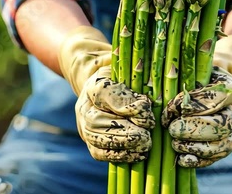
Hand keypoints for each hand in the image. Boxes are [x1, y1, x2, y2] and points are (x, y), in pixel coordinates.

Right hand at [59, 26, 154, 161]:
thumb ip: (138, 86)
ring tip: (145, 145)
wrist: (109, 91)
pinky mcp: (91, 143)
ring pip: (99, 139)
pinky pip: (101, 153)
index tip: (146, 107)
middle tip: (147, 136)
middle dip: (126, 131)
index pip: (105, 92)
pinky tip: (138, 154)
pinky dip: (120, 156)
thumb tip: (145, 106)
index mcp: (95, 84)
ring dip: (124, 145)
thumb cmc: (127, 82)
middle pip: (99, 122)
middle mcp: (84, 106)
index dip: (125, 104)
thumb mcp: (134, 76)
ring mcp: (84, 126)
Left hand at [161, 66, 231, 167]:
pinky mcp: (227, 146)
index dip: (193, 105)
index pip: (215, 99)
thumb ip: (187, 73)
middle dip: (193, 129)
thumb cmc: (204, 76)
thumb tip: (168, 78)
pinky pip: (216, 158)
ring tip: (175, 143)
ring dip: (194, 147)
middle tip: (171, 128)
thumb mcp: (199, 68)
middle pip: (221, 125)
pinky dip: (198, 161)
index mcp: (231, 89)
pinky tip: (182, 158)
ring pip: (221, 145)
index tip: (173, 108)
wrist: (222, 88)